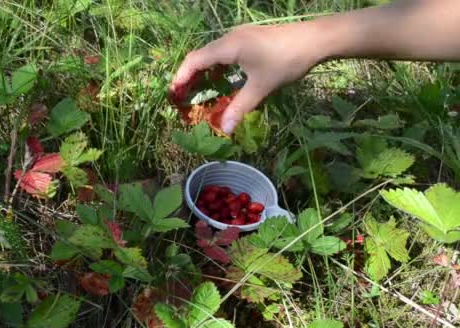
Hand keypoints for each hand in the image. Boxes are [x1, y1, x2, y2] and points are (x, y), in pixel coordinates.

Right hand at [171, 23, 324, 133]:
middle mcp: (230, 38)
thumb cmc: (286, 61)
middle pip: (201, 56)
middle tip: (183, 97)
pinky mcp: (249, 39)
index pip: (195, 60)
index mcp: (228, 46)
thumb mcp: (261, 87)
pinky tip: (222, 81)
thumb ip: (240, 108)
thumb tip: (225, 130)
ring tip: (199, 92)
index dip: (182, 77)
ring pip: (213, 54)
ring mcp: (240, 36)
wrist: (314, 40)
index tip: (174, 93)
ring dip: (204, 72)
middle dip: (190, 77)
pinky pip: (224, 53)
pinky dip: (217, 67)